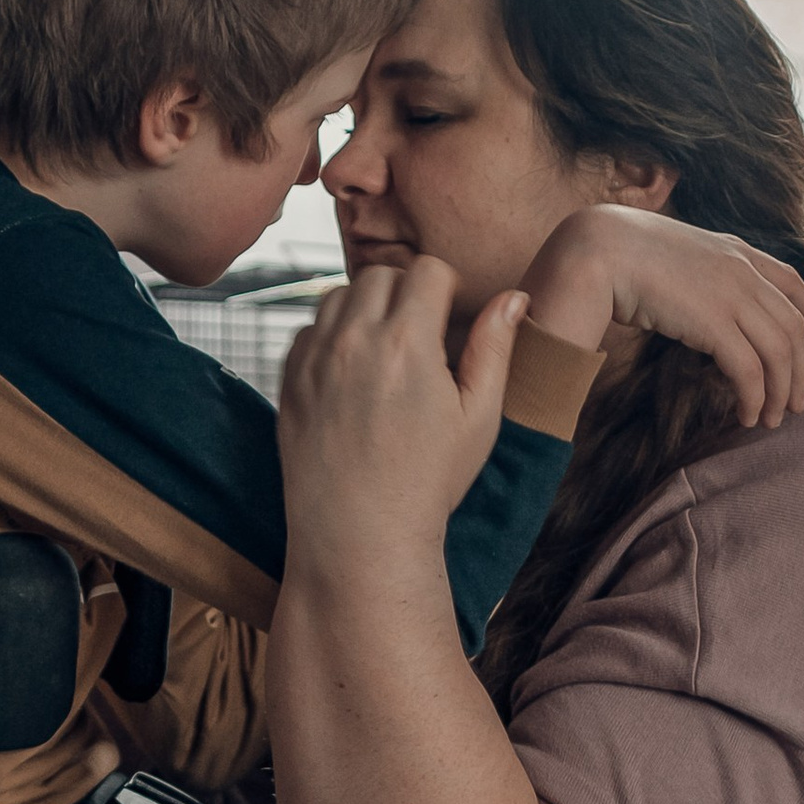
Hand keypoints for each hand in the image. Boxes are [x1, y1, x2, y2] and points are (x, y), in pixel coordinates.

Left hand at [277, 254, 524, 574]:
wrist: (360, 533)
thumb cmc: (428, 481)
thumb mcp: (478, 417)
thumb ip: (494, 349)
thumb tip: (515, 296)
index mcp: (407, 344)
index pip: (427, 270)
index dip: (446, 287)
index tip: (449, 317)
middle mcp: (354, 341)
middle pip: (380, 274)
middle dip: (404, 292)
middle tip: (419, 333)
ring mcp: (314, 360)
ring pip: (338, 294)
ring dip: (364, 308)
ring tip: (384, 350)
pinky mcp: (289, 380)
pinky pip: (308, 329)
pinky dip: (330, 336)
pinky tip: (352, 373)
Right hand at [524, 204, 803, 428]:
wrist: (598, 250)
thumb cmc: (618, 254)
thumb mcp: (672, 254)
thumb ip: (697, 273)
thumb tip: (696, 303)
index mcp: (733, 250)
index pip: (791, 280)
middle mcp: (742, 270)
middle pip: (792, 326)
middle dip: (799, 369)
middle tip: (795, 402)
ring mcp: (732, 294)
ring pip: (779, 351)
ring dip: (780, 391)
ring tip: (771, 419)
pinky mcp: (714, 323)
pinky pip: (750, 369)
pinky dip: (755, 397)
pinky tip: (746, 414)